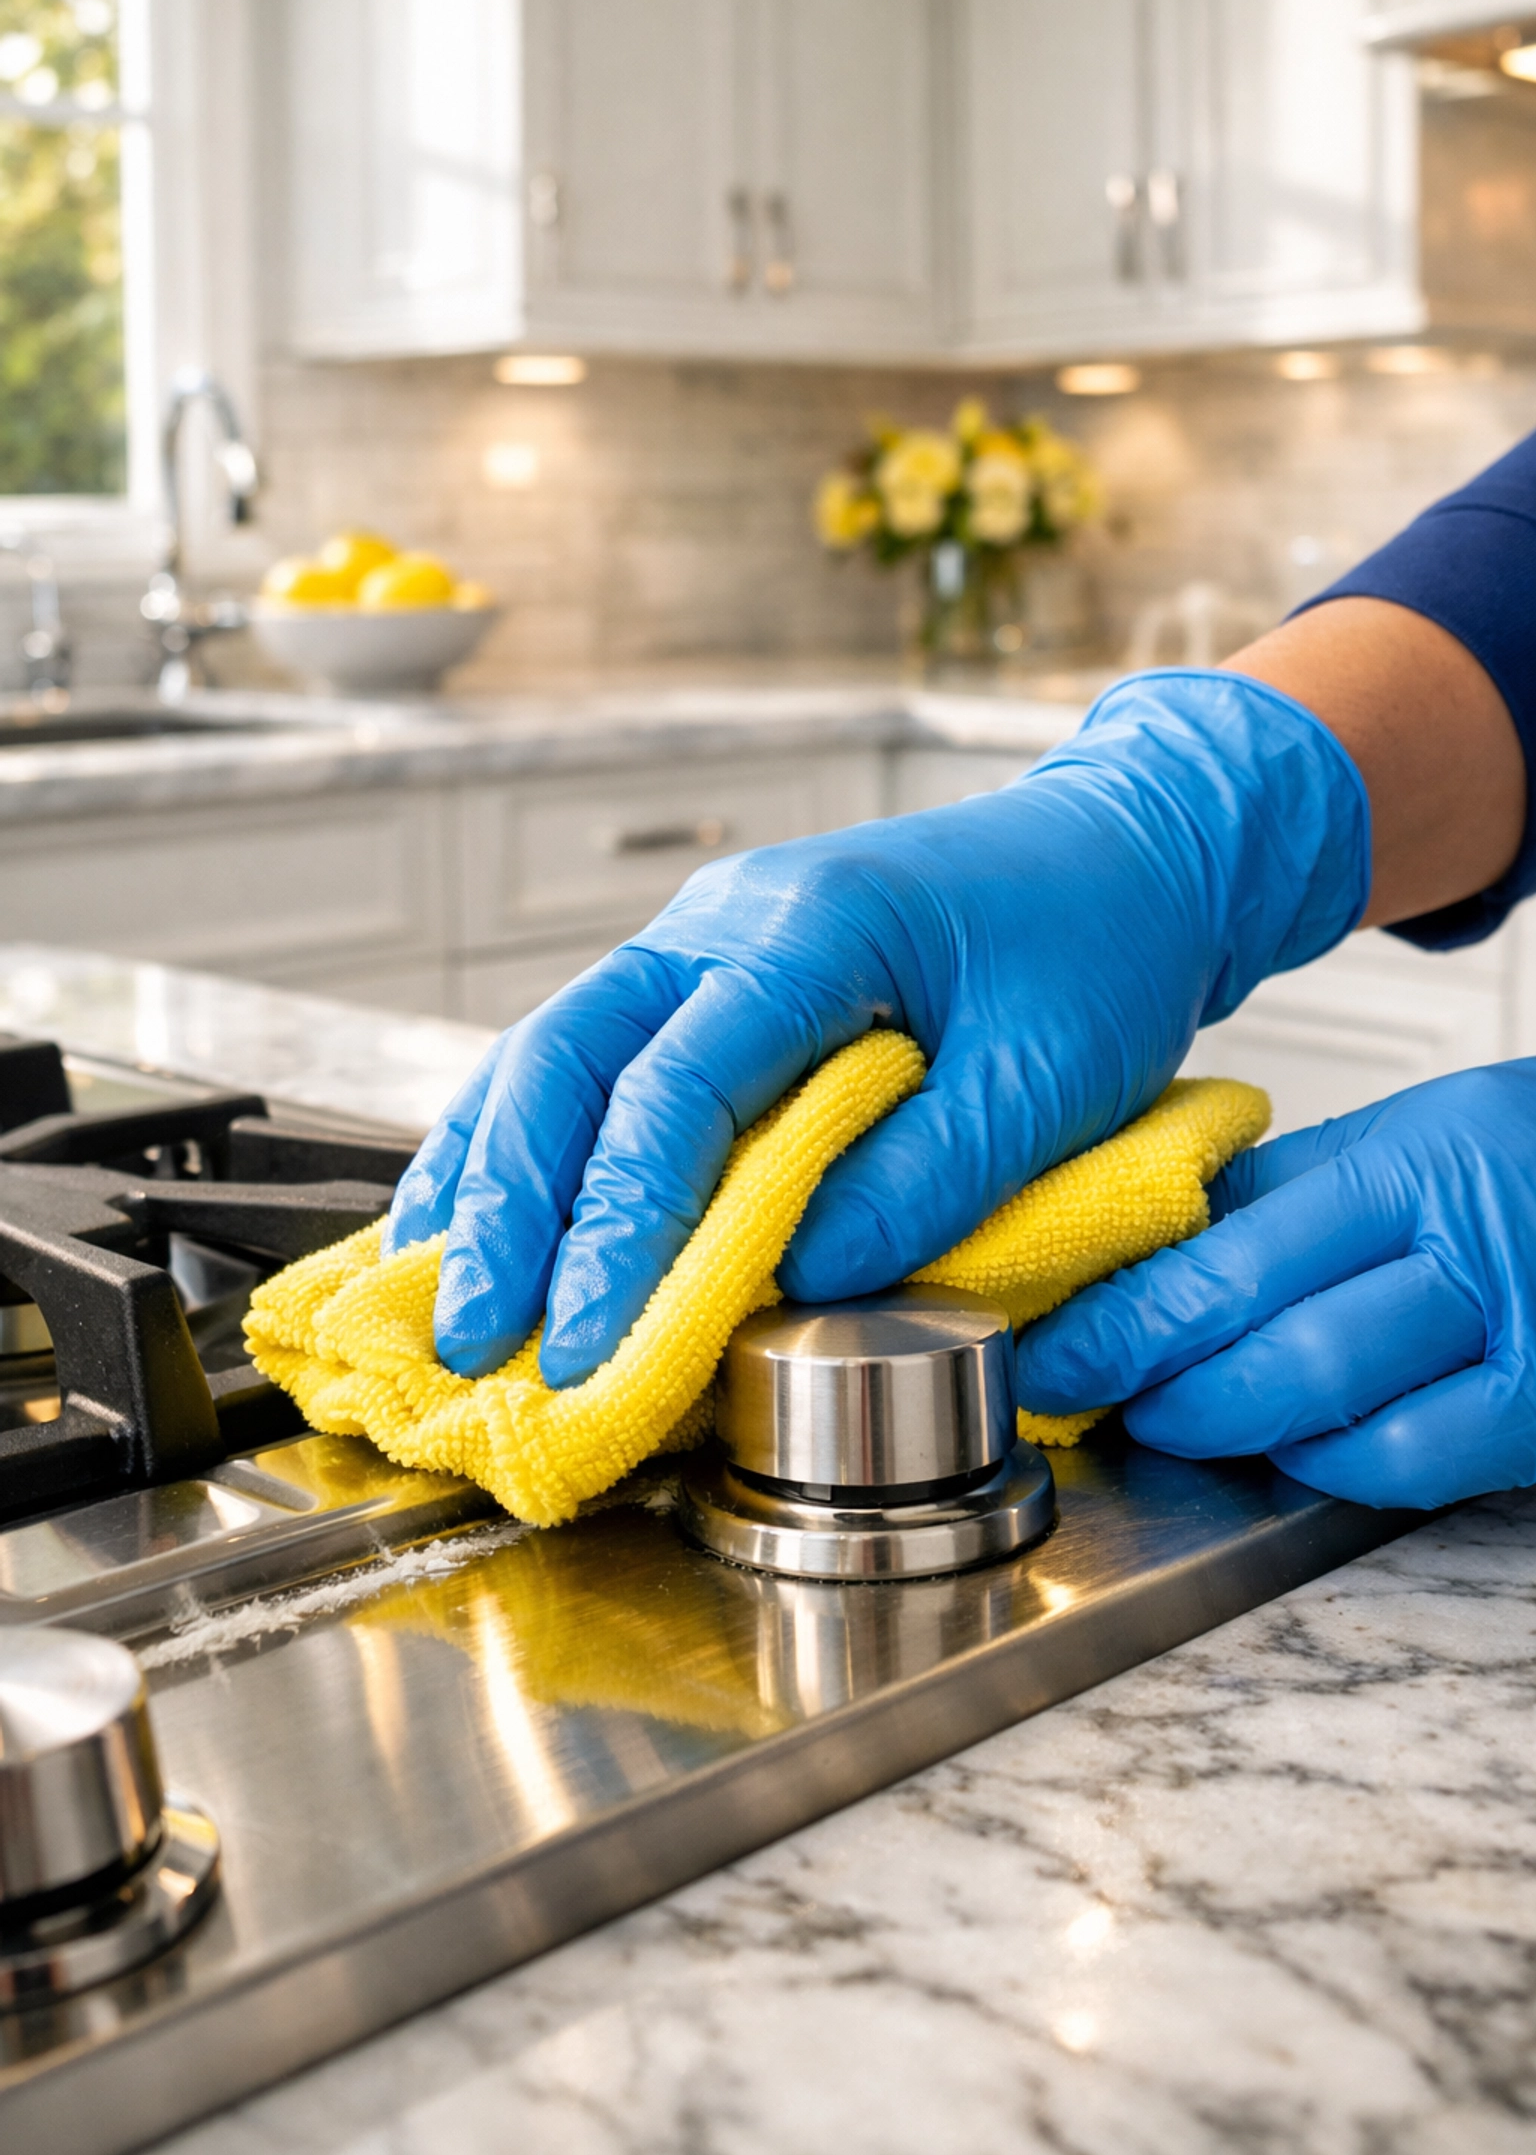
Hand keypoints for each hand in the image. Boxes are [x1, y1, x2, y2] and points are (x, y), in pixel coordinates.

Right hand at [386, 674, 1366, 1384]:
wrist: (1130, 850)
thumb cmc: (1102, 947)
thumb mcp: (1044, 1079)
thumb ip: (920, 1182)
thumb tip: (793, 1284)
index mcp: (814, 927)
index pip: (677, 1088)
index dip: (623, 1228)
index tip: (592, 1346)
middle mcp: (728, 917)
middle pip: (570, 1057)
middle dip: (510, 1208)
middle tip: (470, 1339)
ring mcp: (706, 936)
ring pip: (555, 1049)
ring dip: (492, 1172)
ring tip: (436, 1290)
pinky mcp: (712, 975)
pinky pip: (596, 1057)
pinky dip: (532, 1141)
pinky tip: (486, 1214)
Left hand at [1018, 1061, 1535, 1508]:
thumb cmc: (1528, 1163)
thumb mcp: (1413, 1137)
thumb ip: (1289, 1189)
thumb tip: (1149, 1241)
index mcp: (1418, 1157)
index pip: (1234, 1245)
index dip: (1126, 1309)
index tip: (1053, 1339)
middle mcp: (1469, 1245)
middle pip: (1270, 1329)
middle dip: (1152, 1373)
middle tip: (1080, 1388)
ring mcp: (1517, 1338)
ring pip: (1331, 1401)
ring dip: (1223, 1423)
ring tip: (1162, 1419)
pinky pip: (1409, 1465)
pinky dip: (1328, 1466)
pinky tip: (1287, 1450)